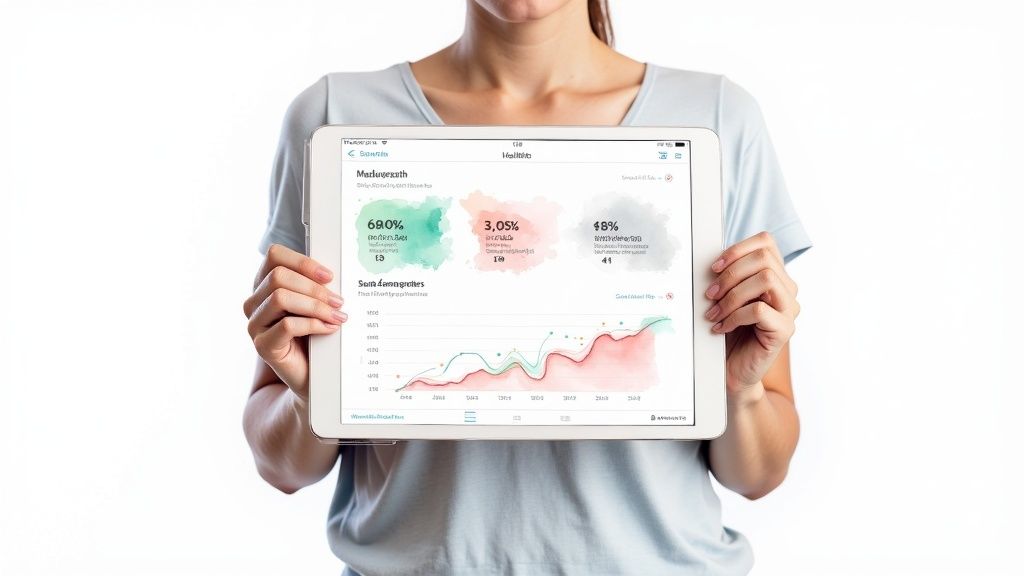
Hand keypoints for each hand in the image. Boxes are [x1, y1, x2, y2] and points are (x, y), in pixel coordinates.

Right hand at [243, 244, 346, 401]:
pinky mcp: (262, 345)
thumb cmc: (314, 336)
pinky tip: (329, 329)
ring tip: (337, 315)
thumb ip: (315, 286)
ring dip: (315, 305)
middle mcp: (254, 302)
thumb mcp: (314, 304)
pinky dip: (313, 324)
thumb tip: (331, 274)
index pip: (274, 256)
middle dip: (314, 288)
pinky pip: (286, 325)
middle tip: (339, 301)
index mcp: (264, 285)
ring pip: (280, 298)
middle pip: (278, 277)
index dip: (303, 262)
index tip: (329, 276)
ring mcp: (254, 324)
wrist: (313, 375)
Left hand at [704, 232, 799, 396]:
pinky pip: (760, 310)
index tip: (714, 267)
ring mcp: (789, 310)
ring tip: (715, 312)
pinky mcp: (784, 330)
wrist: (732, 370)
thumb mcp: (725, 297)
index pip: (766, 242)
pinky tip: (722, 327)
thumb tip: (713, 259)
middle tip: (710, 294)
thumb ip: (727, 276)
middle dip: (730, 274)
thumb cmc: (728, 332)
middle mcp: (787, 290)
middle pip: (764, 259)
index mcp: (775, 276)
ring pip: (766, 279)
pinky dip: (734, 316)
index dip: (738, 249)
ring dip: (732, 295)